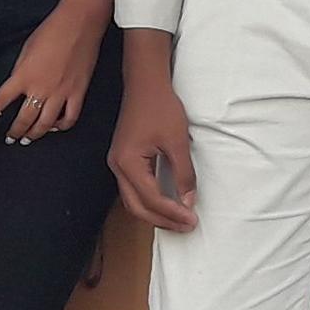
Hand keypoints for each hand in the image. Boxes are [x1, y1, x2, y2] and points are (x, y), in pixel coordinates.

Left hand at [0, 4, 104, 142]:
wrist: (79, 23)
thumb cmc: (51, 31)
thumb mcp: (26, 50)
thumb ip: (20, 72)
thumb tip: (17, 87)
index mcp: (24, 75)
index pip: (1, 101)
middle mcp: (41, 88)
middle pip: (24, 120)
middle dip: (15, 132)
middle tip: (10, 138)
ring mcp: (61, 92)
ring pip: (45, 124)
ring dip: (35, 134)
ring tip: (28, 138)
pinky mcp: (78, 92)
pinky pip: (70, 118)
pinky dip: (61, 126)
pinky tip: (55, 127)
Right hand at [109, 63, 199, 232]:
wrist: (146, 83)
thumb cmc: (160, 107)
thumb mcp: (177, 142)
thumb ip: (183, 174)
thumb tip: (188, 200)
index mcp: (128, 163)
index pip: (151, 199)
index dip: (172, 213)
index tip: (192, 220)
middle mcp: (117, 167)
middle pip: (137, 207)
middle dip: (162, 221)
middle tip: (186, 226)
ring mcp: (118, 163)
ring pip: (133, 201)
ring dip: (155, 213)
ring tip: (178, 219)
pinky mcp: (123, 159)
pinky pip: (134, 189)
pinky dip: (150, 201)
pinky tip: (166, 202)